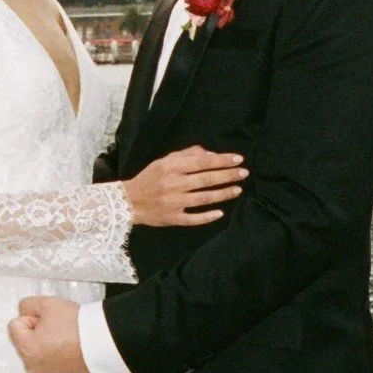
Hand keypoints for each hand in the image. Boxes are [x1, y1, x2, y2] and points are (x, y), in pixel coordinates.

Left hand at [9, 296, 90, 372]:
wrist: (104, 344)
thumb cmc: (76, 324)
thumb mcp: (48, 304)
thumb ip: (27, 305)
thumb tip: (23, 313)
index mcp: (26, 349)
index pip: (15, 325)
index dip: (32, 318)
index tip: (50, 320)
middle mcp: (32, 367)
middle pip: (25, 341)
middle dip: (36, 332)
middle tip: (59, 328)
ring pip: (36, 353)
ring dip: (45, 345)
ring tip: (66, 339)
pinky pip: (48, 365)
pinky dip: (55, 358)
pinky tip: (70, 351)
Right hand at [122, 146, 246, 227]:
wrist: (128, 201)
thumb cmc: (150, 178)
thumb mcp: (164, 161)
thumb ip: (187, 155)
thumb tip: (211, 155)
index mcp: (171, 167)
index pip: (202, 162)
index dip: (222, 160)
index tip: (238, 159)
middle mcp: (174, 184)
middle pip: (206, 179)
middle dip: (228, 175)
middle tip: (244, 173)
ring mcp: (174, 203)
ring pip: (204, 198)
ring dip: (223, 194)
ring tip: (238, 189)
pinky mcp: (173, 218)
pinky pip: (194, 218)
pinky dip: (207, 216)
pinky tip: (221, 212)